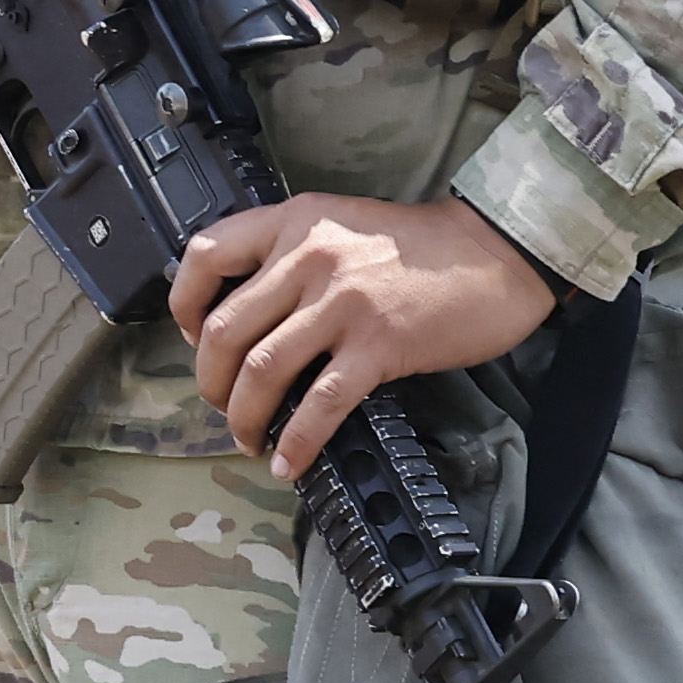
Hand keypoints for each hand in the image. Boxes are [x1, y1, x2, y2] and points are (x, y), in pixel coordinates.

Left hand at [172, 192, 559, 479]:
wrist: (499, 250)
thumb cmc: (422, 244)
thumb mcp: (341, 224)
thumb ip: (293, 254)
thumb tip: (249, 311)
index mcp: (293, 223)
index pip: (205, 255)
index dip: (183, 304)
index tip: (190, 336)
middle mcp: (307, 259)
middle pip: (224, 329)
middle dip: (209, 378)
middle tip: (219, 402)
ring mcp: (342, 304)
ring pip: (262, 369)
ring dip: (244, 414)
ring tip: (247, 436)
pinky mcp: (379, 345)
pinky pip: (320, 401)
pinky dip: (297, 438)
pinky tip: (289, 459)